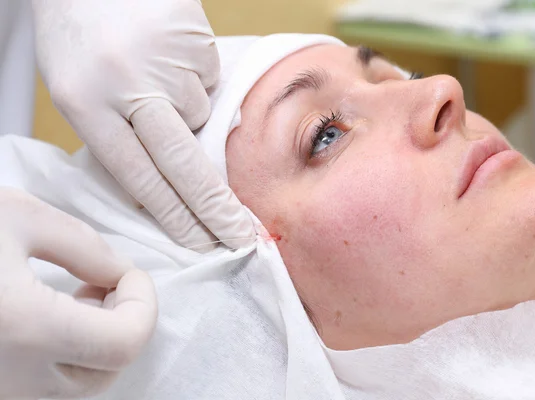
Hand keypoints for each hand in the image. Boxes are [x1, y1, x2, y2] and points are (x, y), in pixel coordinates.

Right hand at [0, 188, 156, 398]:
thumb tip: (120, 274)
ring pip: (77, 382)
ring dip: (95, 339)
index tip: (129, 273)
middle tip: (102, 279)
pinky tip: (46, 312)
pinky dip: (64, 353)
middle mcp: (10, 379)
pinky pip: (43, 384)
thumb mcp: (17, 217)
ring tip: (74, 290)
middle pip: (108, 369)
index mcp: (25, 330)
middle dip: (122, 321)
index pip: (125, 343)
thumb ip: (85, 248)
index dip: (143, 305)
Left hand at [32, 0, 254, 250]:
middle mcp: (129, 85)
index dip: (176, 218)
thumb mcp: (77, 92)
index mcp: (88, 104)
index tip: (201, 245)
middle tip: (241, 237)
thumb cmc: (78, 34)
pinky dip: (195, 79)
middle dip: (215, 209)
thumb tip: (163, 186)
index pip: (142, 179)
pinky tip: (169, 55)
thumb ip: (117, 138)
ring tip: (157, 75)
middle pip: (184, 165)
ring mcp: (167, 62)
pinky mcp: (196, 41)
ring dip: (190, 112)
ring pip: (201, 116)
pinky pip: (208, 80)